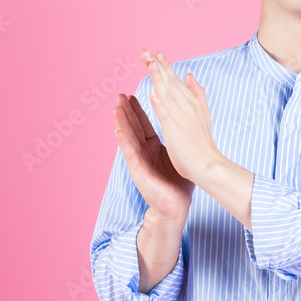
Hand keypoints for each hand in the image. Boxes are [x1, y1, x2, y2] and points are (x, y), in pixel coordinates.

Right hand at [113, 91, 193, 224]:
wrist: (176, 206)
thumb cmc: (179, 183)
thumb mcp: (178, 154)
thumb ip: (177, 137)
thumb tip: (185, 123)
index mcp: (154, 147)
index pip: (143, 124)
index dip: (137, 109)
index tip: (131, 94)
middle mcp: (144, 152)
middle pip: (134, 127)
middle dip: (126, 111)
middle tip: (119, 95)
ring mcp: (140, 161)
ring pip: (129, 138)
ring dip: (122, 123)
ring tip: (116, 108)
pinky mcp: (138, 172)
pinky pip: (130, 155)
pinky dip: (124, 143)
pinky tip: (118, 132)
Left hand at [142, 49, 219, 183]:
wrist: (209, 165)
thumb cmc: (203, 143)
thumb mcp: (202, 112)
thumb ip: (196, 93)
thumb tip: (189, 74)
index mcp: (191, 103)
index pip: (175, 81)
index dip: (165, 67)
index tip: (156, 53)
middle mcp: (187, 107)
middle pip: (170, 83)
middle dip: (158, 66)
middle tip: (145, 51)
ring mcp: (182, 118)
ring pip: (168, 95)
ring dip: (159, 79)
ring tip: (149, 64)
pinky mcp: (176, 131)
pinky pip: (167, 116)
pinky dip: (161, 105)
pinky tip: (153, 94)